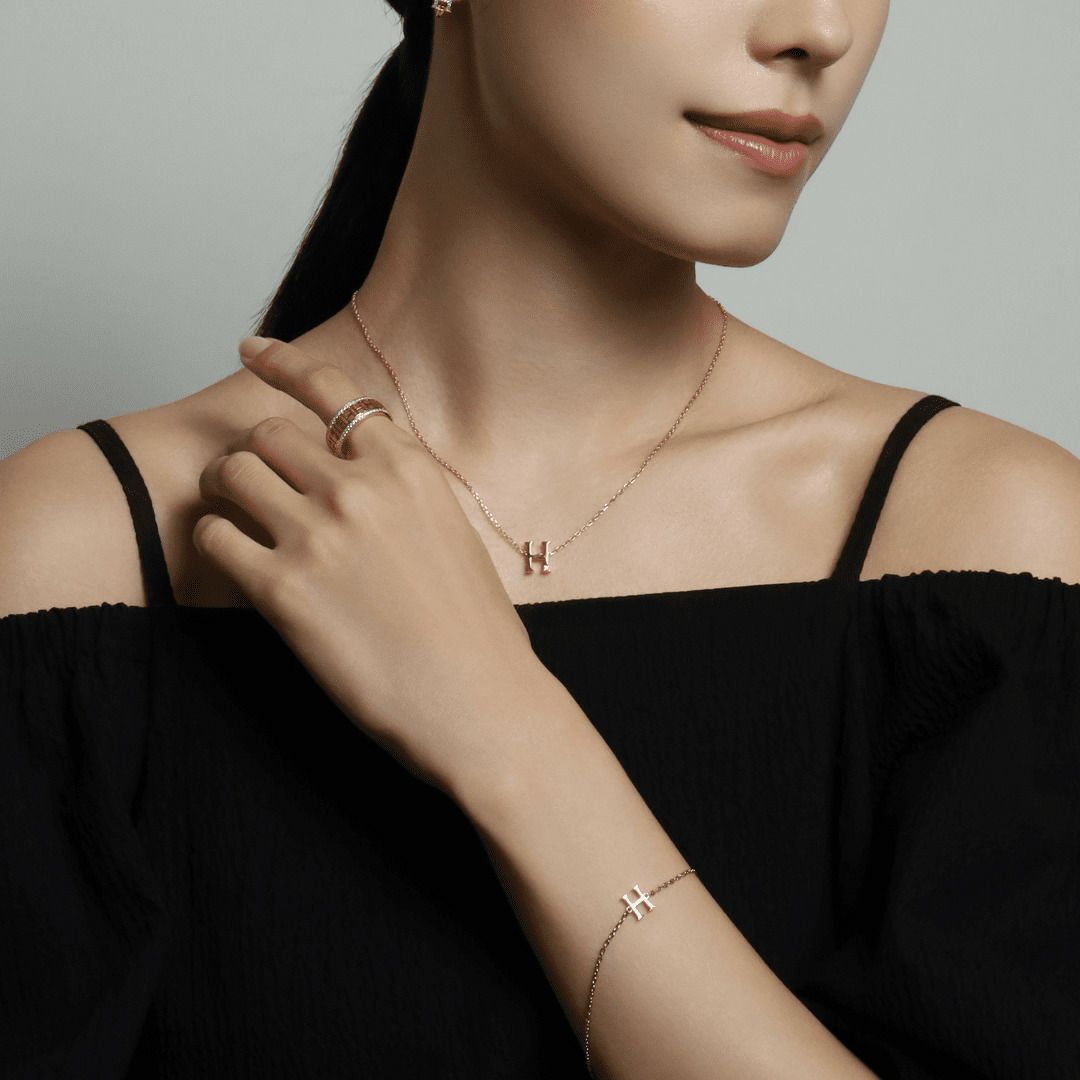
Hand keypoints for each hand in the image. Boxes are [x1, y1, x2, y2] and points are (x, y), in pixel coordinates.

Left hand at [193, 335, 546, 799]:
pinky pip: (214, 536)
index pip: (331, 389)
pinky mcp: (283, 591)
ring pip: (232, 472)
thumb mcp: (452, 531)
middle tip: (251, 480)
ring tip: (237, 516)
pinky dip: (214, 542)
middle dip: (253, 452)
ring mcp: (319, 536)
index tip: (252, 349)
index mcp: (408, 468)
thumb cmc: (475, 630)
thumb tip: (355, 466)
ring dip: (224, 490)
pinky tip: (237, 561)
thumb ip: (402, 489)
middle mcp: (361, 489)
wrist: (481, 704)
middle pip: (268, 432)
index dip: (282, 362)